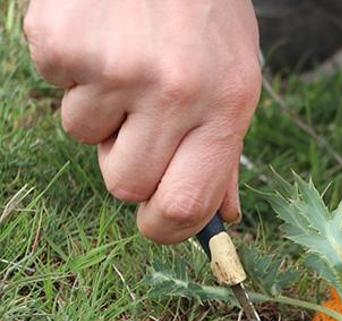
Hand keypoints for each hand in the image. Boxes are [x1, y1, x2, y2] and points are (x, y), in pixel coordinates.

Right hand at [24, 0, 260, 242]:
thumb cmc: (205, 14)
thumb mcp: (235, 78)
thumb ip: (224, 151)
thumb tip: (222, 218)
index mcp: (225, 106)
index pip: (186, 205)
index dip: (165, 227)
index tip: (156, 220)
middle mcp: (174, 92)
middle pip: (125, 185)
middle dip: (127, 161)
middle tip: (142, 116)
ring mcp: (114, 67)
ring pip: (83, 136)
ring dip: (100, 108)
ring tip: (126, 56)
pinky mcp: (63, 42)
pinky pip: (55, 86)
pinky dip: (72, 66)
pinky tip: (102, 32)